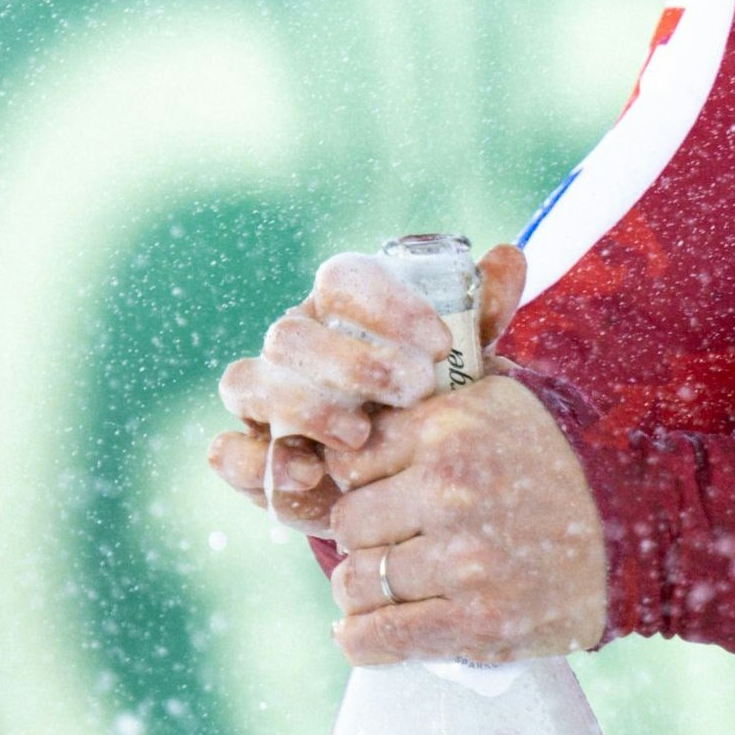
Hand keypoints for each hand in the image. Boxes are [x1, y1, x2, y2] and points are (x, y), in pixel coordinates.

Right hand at [208, 244, 524, 533]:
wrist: (399, 479)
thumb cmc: (428, 405)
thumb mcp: (462, 363)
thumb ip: (482, 314)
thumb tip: (508, 255)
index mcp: (337, 310)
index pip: (341, 280)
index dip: (385, 306)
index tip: (441, 345)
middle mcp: (292, 346)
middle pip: (290, 333)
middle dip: (350, 362)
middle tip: (413, 392)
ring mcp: (262, 399)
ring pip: (248, 382)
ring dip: (304, 407)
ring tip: (361, 435)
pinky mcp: (248, 456)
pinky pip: (226, 451)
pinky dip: (256, 462)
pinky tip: (310, 475)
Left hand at [323, 374, 609, 664]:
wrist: (646, 527)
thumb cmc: (569, 460)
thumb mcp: (506, 401)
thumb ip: (439, 401)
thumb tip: (370, 407)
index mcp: (449, 429)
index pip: (351, 460)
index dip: (359, 480)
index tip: (375, 494)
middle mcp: (448, 491)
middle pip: (348, 522)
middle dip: (362, 535)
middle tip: (383, 544)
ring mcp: (462, 561)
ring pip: (358, 582)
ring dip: (362, 589)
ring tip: (381, 589)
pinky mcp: (479, 623)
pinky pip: (382, 637)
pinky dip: (363, 640)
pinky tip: (365, 633)